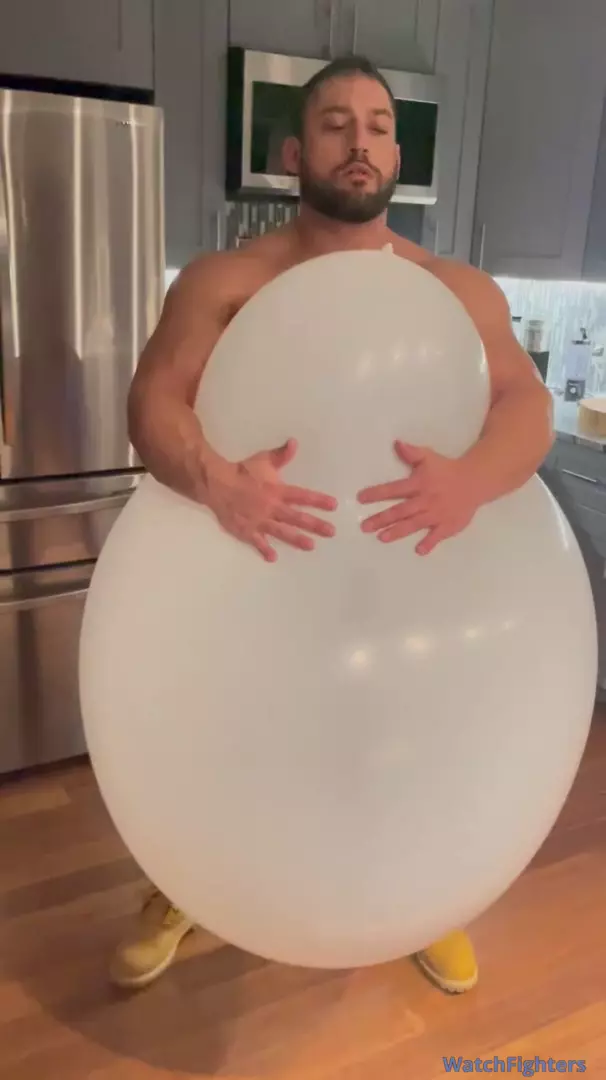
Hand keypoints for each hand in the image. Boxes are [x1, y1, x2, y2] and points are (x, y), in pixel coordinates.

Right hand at [205, 438, 336, 561]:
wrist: (217, 483)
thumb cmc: (242, 471)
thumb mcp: (263, 460)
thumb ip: (281, 455)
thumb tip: (295, 443)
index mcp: (277, 491)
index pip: (302, 496)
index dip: (318, 500)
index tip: (334, 506)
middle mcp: (272, 507)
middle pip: (297, 517)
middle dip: (316, 525)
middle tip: (331, 532)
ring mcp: (259, 521)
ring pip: (282, 532)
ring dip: (297, 539)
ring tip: (311, 546)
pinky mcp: (246, 530)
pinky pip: (257, 542)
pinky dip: (264, 549)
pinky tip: (273, 558)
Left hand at [357, 440, 480, 554]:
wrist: (475, 481)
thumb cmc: (447, 469)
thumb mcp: (429, 457)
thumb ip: (412, 453)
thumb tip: (396, 443)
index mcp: (419, 484)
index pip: (394, 489)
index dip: (377, 493)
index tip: (361, 498)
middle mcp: (426, 500)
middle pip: (400, 510)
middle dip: (381, 518)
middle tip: (364, 526)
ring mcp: (437, 514)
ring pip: (414, 524)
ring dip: (398, 531)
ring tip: (381, 538)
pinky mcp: (448, 525)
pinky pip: (438, 535)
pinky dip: (429, 543)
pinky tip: (419, 550)